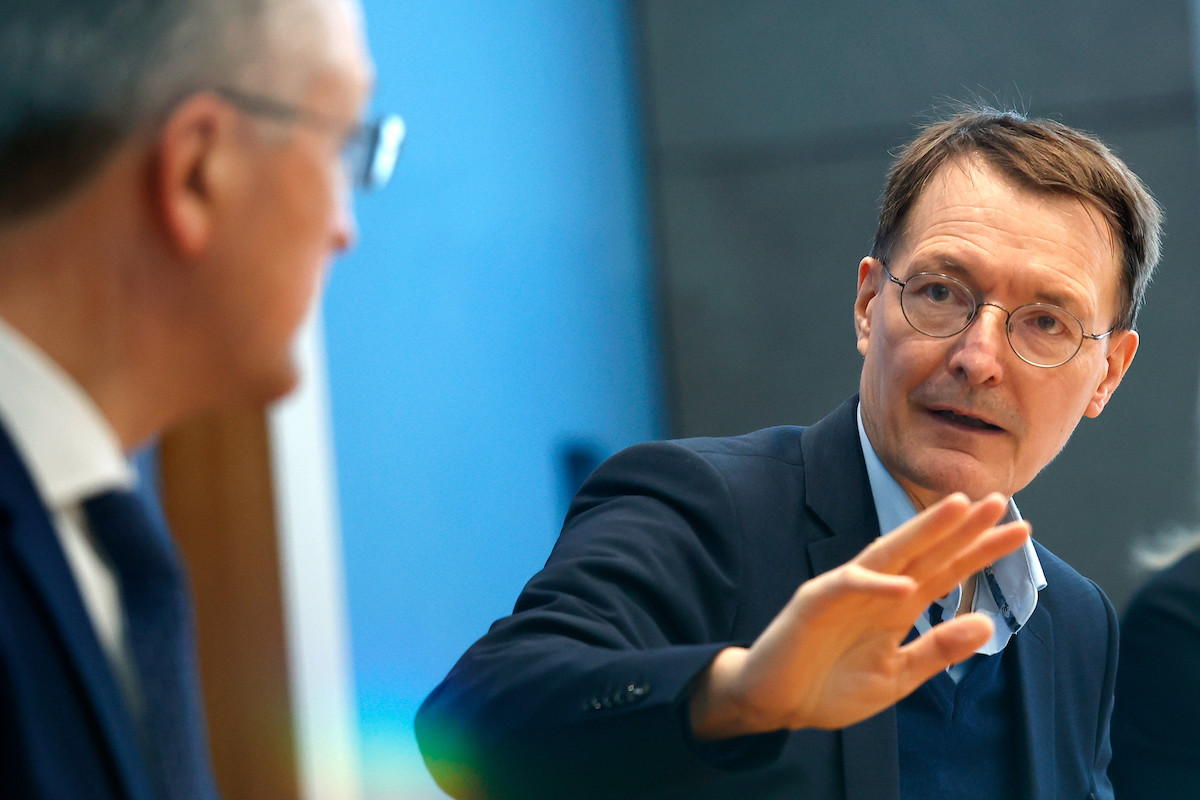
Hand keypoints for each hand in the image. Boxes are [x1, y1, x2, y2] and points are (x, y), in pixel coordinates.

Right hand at [688, 492, 1028, 738]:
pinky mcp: (815, 602)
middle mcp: (876, 590)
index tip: (1020, 532)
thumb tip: (986, 623)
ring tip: (957, 508)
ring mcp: (845, 592)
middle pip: (925, 552)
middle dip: (961, 527)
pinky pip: (848, 587)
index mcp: (896, 606)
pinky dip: (875, 585)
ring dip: (923, 531)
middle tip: (1001, 500)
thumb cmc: (830, 686)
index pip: (946, 570)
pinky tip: (904, 584)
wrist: (776, 703)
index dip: (980, 551)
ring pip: (889, 554)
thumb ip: (938, 650)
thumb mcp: (898, 676)